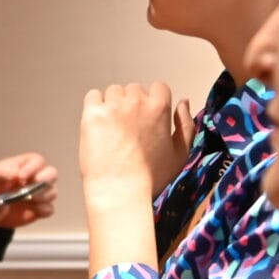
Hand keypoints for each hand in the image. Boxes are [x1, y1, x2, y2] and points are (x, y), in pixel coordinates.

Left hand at [0, 150, 59, 230]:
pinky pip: (49, 209)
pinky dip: (42, 210)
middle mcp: (37, 176)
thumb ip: (3, 172)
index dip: (32, 168)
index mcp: (27, 164)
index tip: (20, 177)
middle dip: (45, 180)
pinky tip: (31, 210)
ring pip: (52, 192)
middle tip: (31, 188)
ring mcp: (40, 193)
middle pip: (52, 174)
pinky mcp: (40, 208)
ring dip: (42, 196)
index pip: (38, 161)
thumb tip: (16, 173)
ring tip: (26, 199)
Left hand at [81, 82, 188, 204]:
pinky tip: (98, 124)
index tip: (146, 118)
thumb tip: (183, 102)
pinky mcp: (92, 114)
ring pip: (113, 92)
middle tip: (128, 128)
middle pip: (134, 89)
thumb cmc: (151, 177)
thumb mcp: (180, 154)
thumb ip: (186, 125)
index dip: (152, 102)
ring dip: (113, 104)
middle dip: (132, 104)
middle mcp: (136, 101)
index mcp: (159, 108)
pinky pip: (93, 96)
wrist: (120, 191)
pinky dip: (95, 106)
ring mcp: (113, 106)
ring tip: (112, 128)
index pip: (158, 88)